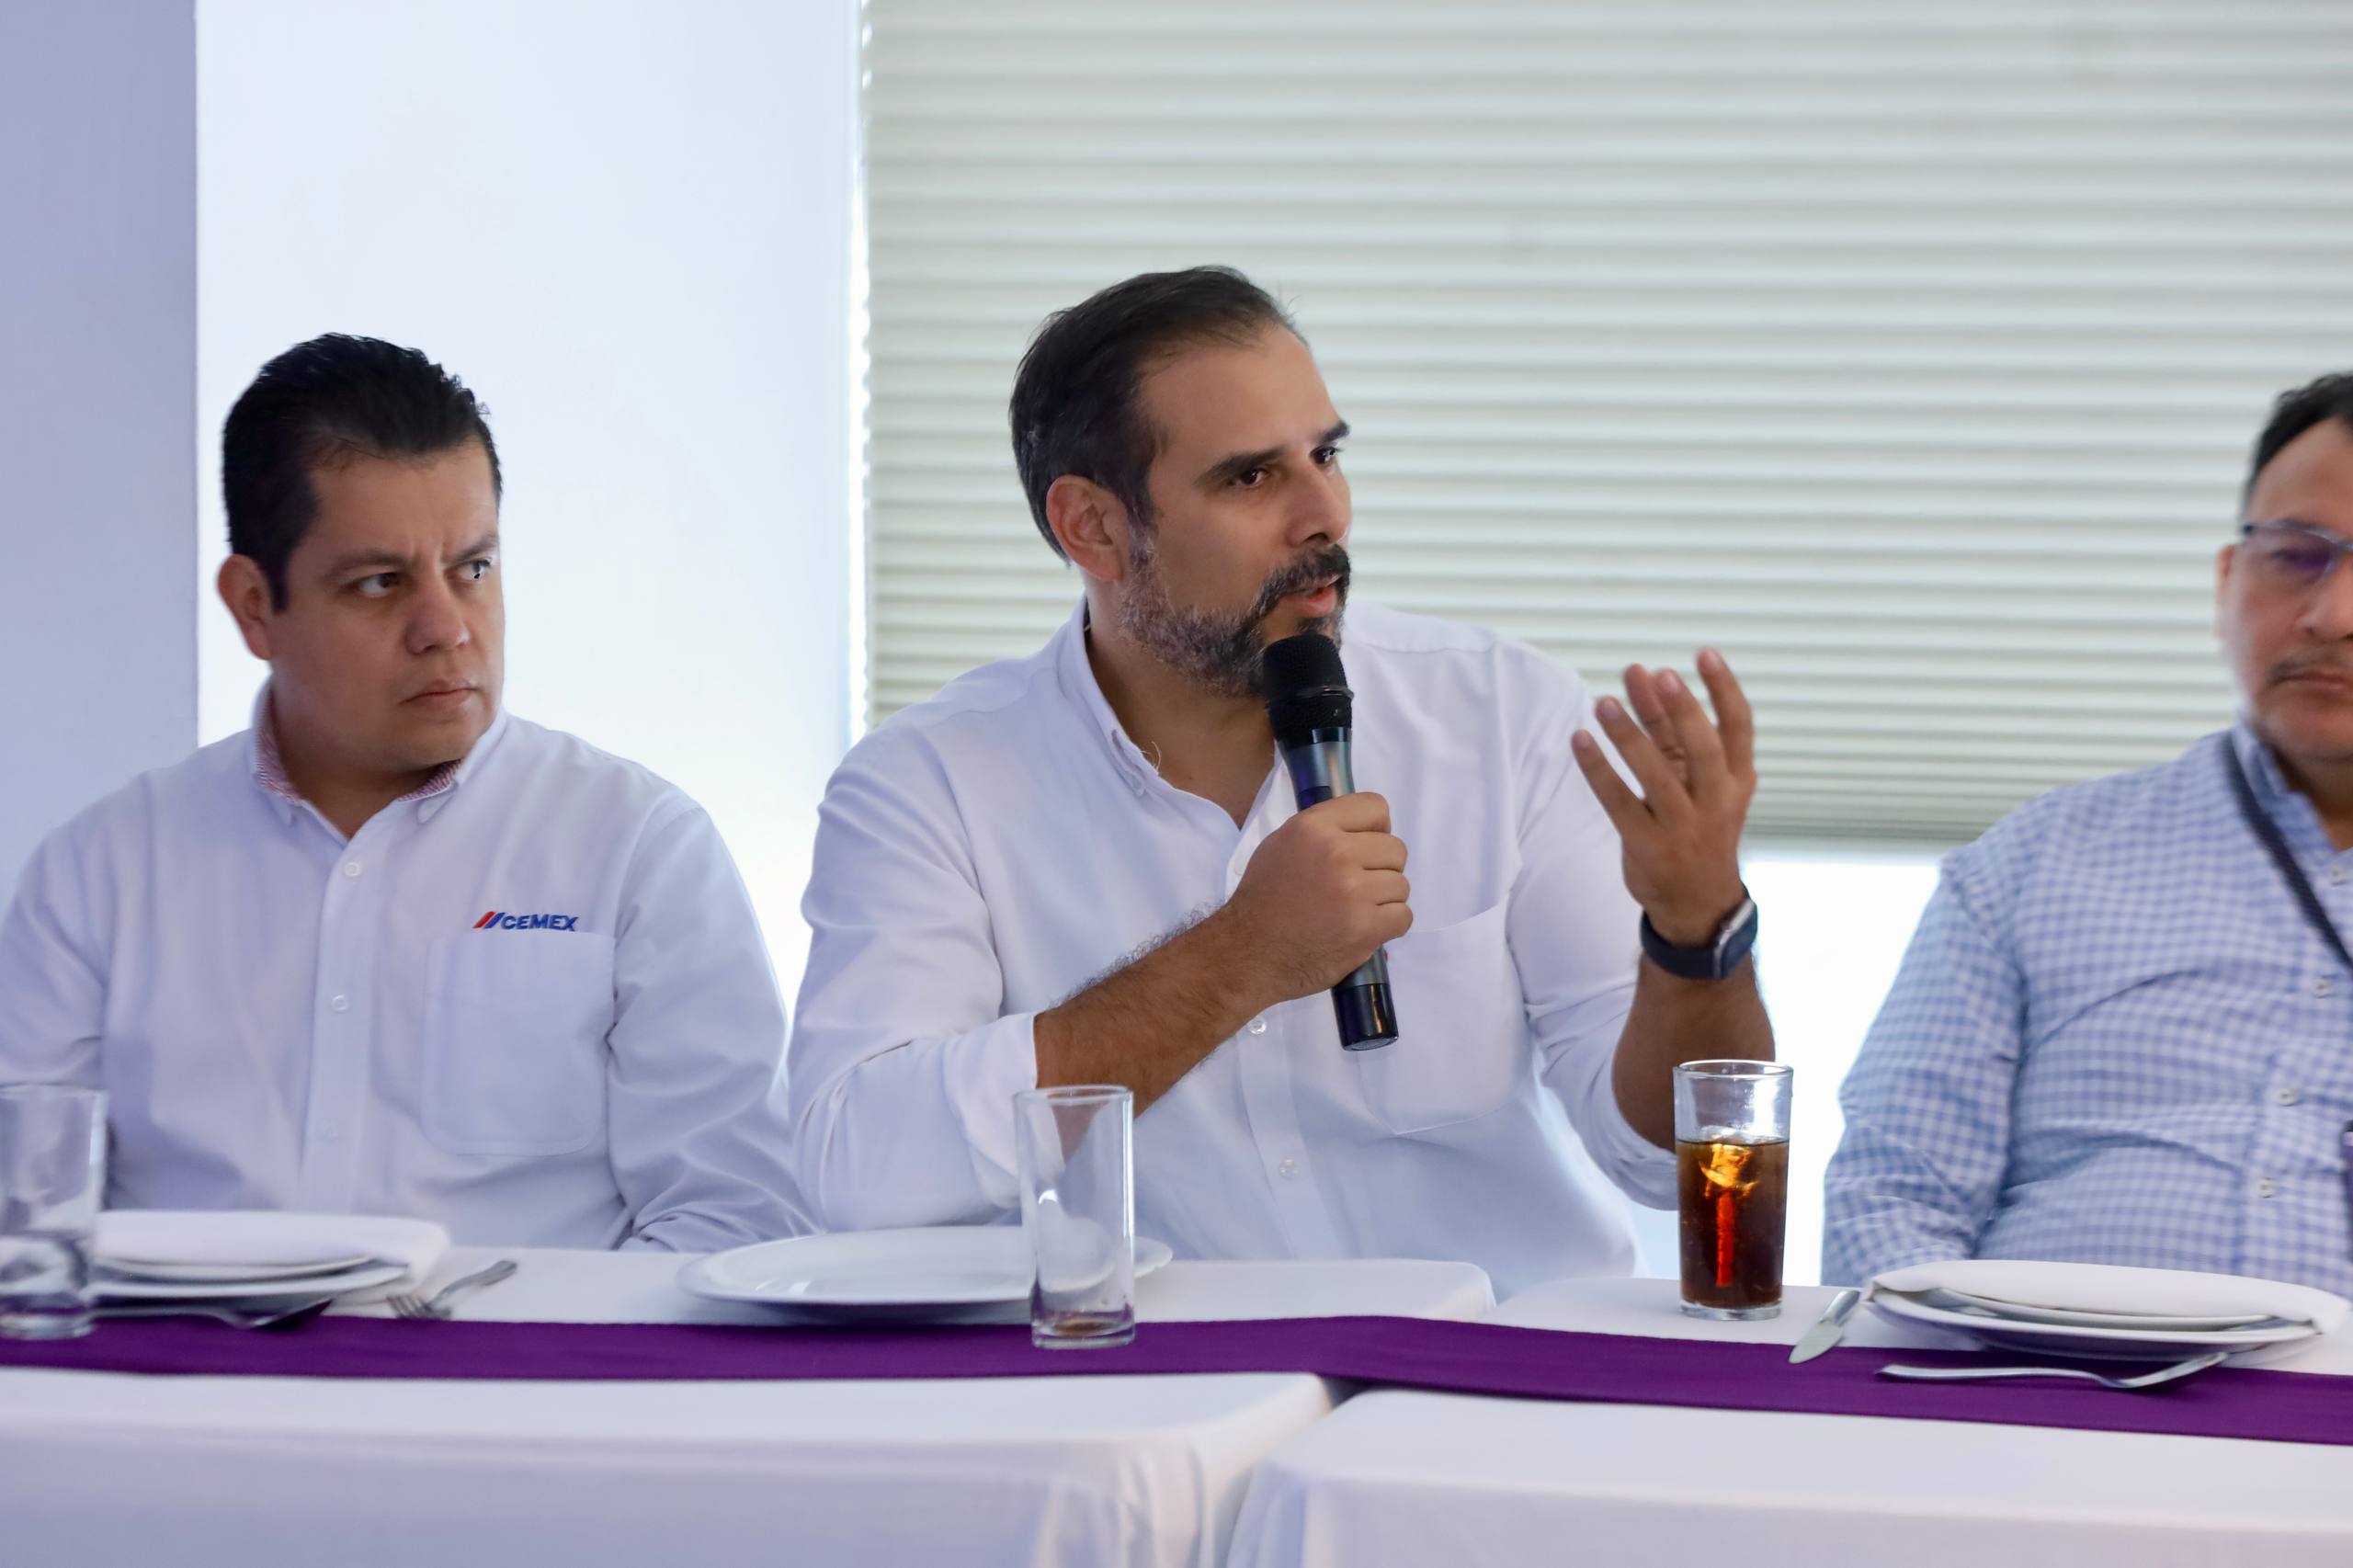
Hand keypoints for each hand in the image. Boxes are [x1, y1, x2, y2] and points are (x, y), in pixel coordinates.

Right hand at [1220, 793, 1411, 1004]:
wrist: (1249, 954)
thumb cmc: (1263, 900)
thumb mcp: (1281, 845)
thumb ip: (1321, 832)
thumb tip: (1362, 832)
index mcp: (1313, 827)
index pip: (1375, 807)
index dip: (1375, 830)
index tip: (1363, 849)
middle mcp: (1336, 852)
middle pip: (1396, 849)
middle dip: (1380, 869)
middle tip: (1355, 888)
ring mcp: (1353, 891)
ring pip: (1401, 885)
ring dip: (1384, 901)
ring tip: (1355, 912)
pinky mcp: (1365, 927)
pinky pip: (1403, 916)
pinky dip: (1388, 926)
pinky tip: (1363, 929)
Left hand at [1570, 650, 1755, 945]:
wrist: (1697, 903)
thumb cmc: (1698, 826)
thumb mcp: (1699, 782)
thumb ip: (1673, 732)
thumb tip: (1645, 676)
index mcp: (1738, 781)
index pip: (1740, 729)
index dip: (1725, 690)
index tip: (1704, 654)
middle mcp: (1717, 802)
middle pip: (1704, 751)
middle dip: (1681, 710)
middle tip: (1657, 674)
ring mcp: (1683, 826)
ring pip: (1656, 776)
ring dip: (1629, 736)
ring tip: (1603, 701)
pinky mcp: (1648, 845)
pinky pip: (1618, 803)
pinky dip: (1597, 770)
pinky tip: (1580, 740)